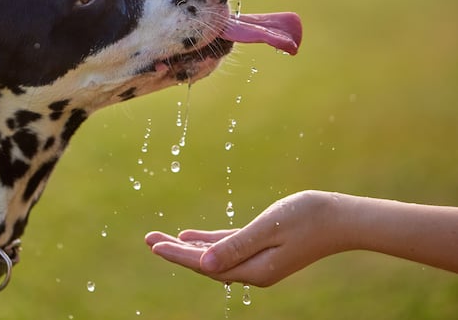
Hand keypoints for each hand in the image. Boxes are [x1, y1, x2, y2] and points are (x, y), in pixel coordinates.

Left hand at [146, 190, 457, 285]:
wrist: (342, 218)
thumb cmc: (307, 218)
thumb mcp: (268, 228)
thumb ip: (235, 246)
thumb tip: (204, 265)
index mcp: (253, 269)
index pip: (205, 264)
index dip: (177, 254)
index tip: (154, 245)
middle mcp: (253, 271)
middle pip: (204, 262)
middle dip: (175, 251)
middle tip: (147, 239)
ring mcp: (258, 262)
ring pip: (213, 256)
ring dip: (187, 247)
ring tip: (160, 239)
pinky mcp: (263, 250)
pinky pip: (227, 248)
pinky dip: (208, 242)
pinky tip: (190, 236)